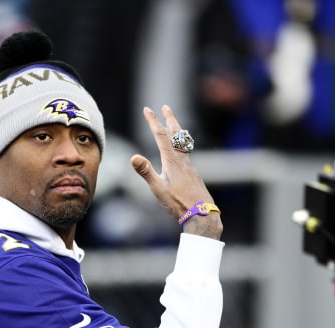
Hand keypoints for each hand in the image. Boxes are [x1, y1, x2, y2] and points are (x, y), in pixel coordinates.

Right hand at [131, 105, 222, 239]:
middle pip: (176, 135)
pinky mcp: (192, 173)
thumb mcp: (158, 188)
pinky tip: (180, 151)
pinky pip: (185, 152)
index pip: (161, 136)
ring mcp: (188, 166)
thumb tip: (133, 156)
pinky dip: (180, 143)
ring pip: (182, 142)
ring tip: (174, 124)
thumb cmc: (178, 203)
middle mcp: (181, 160)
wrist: (201, 213)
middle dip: (169, 119)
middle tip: (166, 107)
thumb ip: (146, 172)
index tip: (147, 109)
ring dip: (176, 130)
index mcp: (171, 161)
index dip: (153, 122)